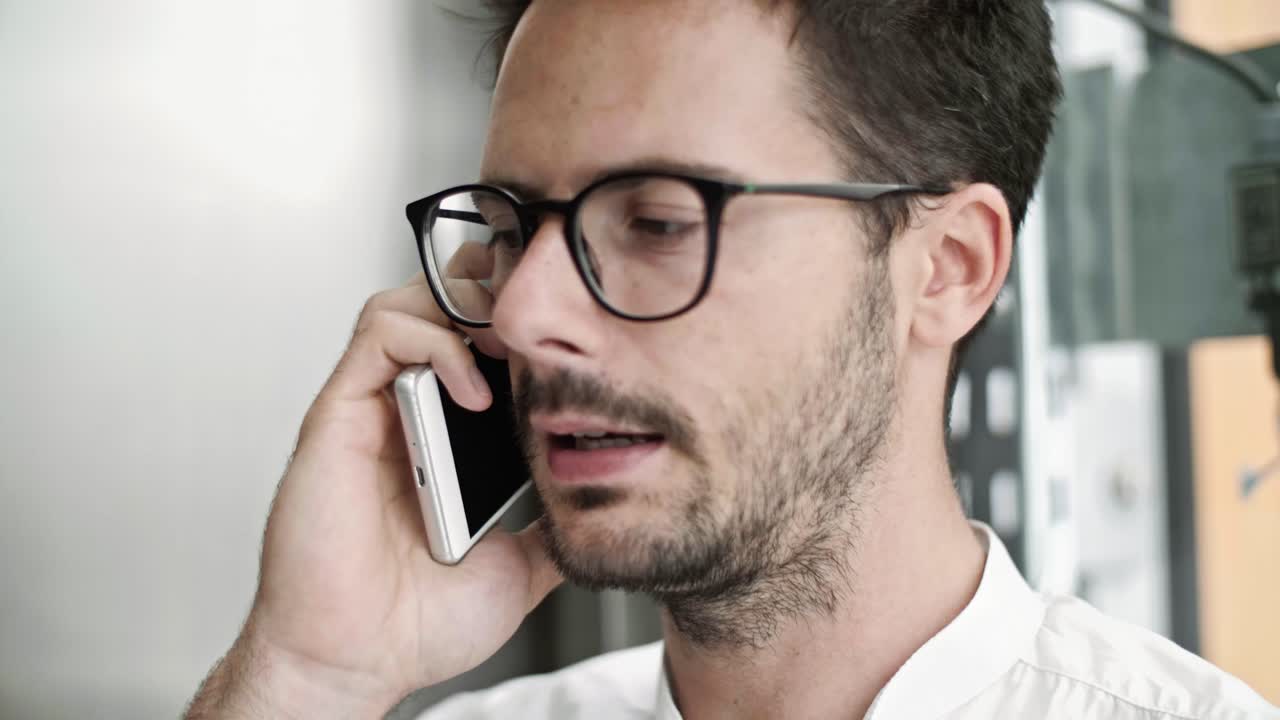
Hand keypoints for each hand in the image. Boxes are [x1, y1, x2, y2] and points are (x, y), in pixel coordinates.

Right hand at [186, 273, 561, 716]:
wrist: (360, 663)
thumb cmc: (418, 623)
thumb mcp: (520, 565)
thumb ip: (553, 526)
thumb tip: (601, 509)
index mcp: (443, 438)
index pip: (476, 342)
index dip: (520, 324)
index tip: (571, 340)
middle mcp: (404, 413)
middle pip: (441, 302)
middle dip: (497, 295)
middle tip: (542, 328)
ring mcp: (371, 409)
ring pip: (408, 302)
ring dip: (466, 308)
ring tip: (510, 351)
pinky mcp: (339, 413)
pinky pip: (380, 334)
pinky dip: (435, 344)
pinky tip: (473, 390)